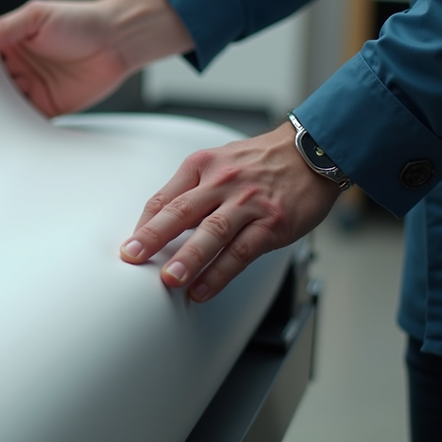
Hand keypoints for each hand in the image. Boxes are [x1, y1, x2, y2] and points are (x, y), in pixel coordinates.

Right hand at [0, 0, 193, 115]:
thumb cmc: (82, 22)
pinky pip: (26, 121)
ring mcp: (31, 88)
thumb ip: (5, 29)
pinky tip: (6, 128)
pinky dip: (16, 126)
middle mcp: (18, 67)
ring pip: (3, 105)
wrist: (117, 42)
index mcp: (10, 43)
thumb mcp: (38, 17)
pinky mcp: (47, 107)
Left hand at [119, 122, 341, 300]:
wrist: (312, 152)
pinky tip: (203, 289)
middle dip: (153, 236)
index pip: (164, 198)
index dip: (144, 225)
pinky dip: (220, 273)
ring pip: (212, 232)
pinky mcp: (272, 223)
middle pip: (181, 212)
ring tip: (169, 279)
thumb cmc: (261, 162)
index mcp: (201, 166)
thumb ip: (190, 190)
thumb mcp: (218, 162)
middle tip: (132, 257)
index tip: (129, 247)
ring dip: (188, 258)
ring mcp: (248, 203)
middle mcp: (222, 182)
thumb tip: (159, 223)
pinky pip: (242, 251)